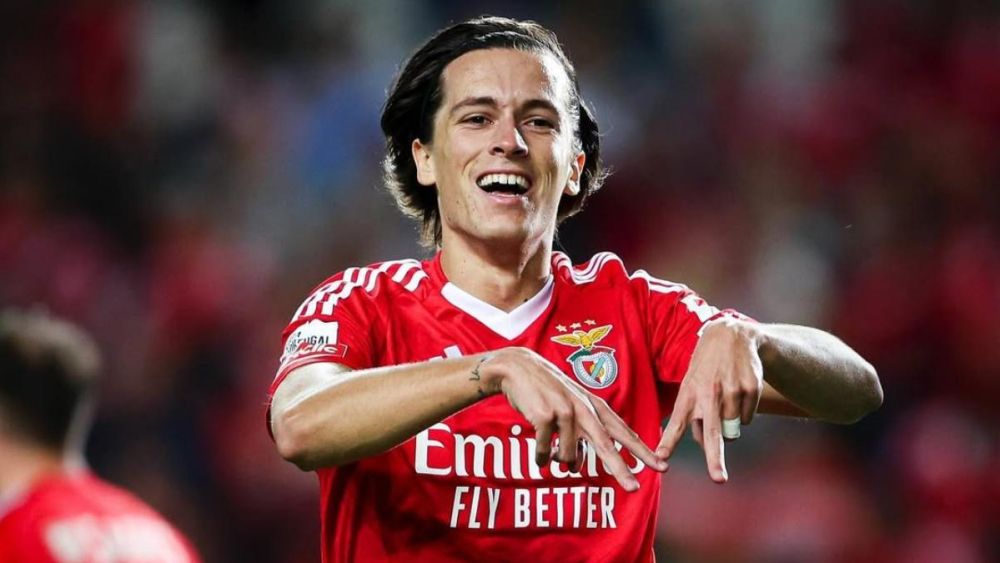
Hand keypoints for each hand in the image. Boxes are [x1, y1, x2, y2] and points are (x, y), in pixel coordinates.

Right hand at [475, 347, 667, 490]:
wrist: (518, 368)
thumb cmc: (546, 391)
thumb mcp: (570, 408)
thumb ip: (580, 434)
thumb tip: (578, 467)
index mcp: (594, 406)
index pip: (623, 433)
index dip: (643, 451)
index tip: (662, 466)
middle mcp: (584, 409)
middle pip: (606, 446)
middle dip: (621, 469)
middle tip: (635, 488)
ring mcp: (565, 412)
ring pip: (568, 457)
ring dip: (560, 463)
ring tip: (552, 458)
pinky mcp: (545, 417)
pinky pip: (545, 453)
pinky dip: (542, 459)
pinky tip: (539, 457)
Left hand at [655, 318, 762, 482]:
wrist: (732, 334)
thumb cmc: (706, 366)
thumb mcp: (691, 383)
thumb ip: (693, 413)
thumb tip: (704, 443)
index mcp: (688, 392)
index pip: (676, 422)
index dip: (668, 441)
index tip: (660, 458)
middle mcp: (709, 393)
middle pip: (713, 433)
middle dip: (715, 459)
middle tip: (719, 479)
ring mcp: (731, 390)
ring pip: (733, 429)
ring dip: (729, 425)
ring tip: (724, 398)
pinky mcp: (750, 389)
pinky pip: (747, 419)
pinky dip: (743, 414)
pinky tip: (738, 391)